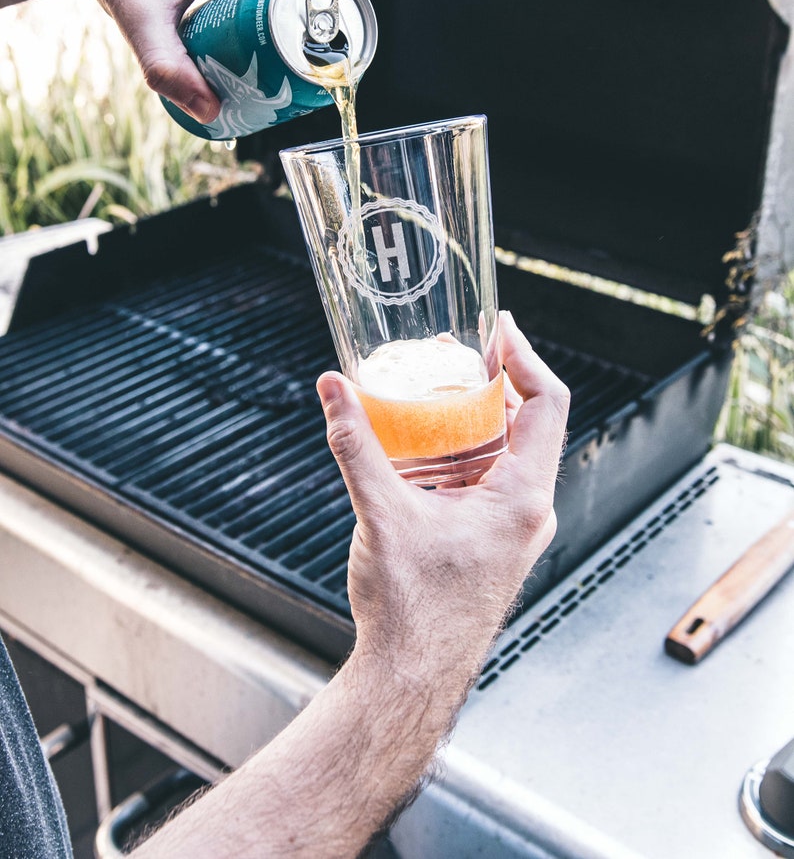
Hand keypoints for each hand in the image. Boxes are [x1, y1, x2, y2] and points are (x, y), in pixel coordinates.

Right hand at [317, 311, 568, 683]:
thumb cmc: (410, 609)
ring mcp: (514, 529)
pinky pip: (491, 481)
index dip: (525, 357)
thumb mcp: (381, 512)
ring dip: (477, 418)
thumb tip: (333, 387)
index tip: (498, 327)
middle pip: (529, 423)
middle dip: (494, 382)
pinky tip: (424, 448)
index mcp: (523, 499)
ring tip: (437, 389)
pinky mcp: (493, 542)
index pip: (547, 404)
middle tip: (457, 351)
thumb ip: (356, 444)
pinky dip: (465, 453)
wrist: (410, 678)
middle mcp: (529, 511)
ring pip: (509, 453)